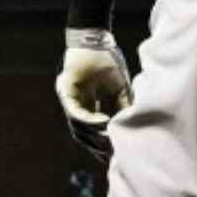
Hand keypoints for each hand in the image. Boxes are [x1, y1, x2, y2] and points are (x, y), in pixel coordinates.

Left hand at [56, 28, 133, 162]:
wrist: (95, 38)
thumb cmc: (108, 61)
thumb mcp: (121, 89)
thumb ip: (123, 107)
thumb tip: (131, 127)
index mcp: (89, 106)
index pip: (93, 132)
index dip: (102, 145)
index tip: (114, 157)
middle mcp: (76, 106)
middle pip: (83, 135)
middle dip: (97, 147)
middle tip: (111, 156)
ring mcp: (69, 100)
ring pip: (77, 128)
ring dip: (94, 136)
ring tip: (110, 140)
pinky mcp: (65, 91)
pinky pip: (75, 111)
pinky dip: (89, 119)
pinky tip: (103, 122)